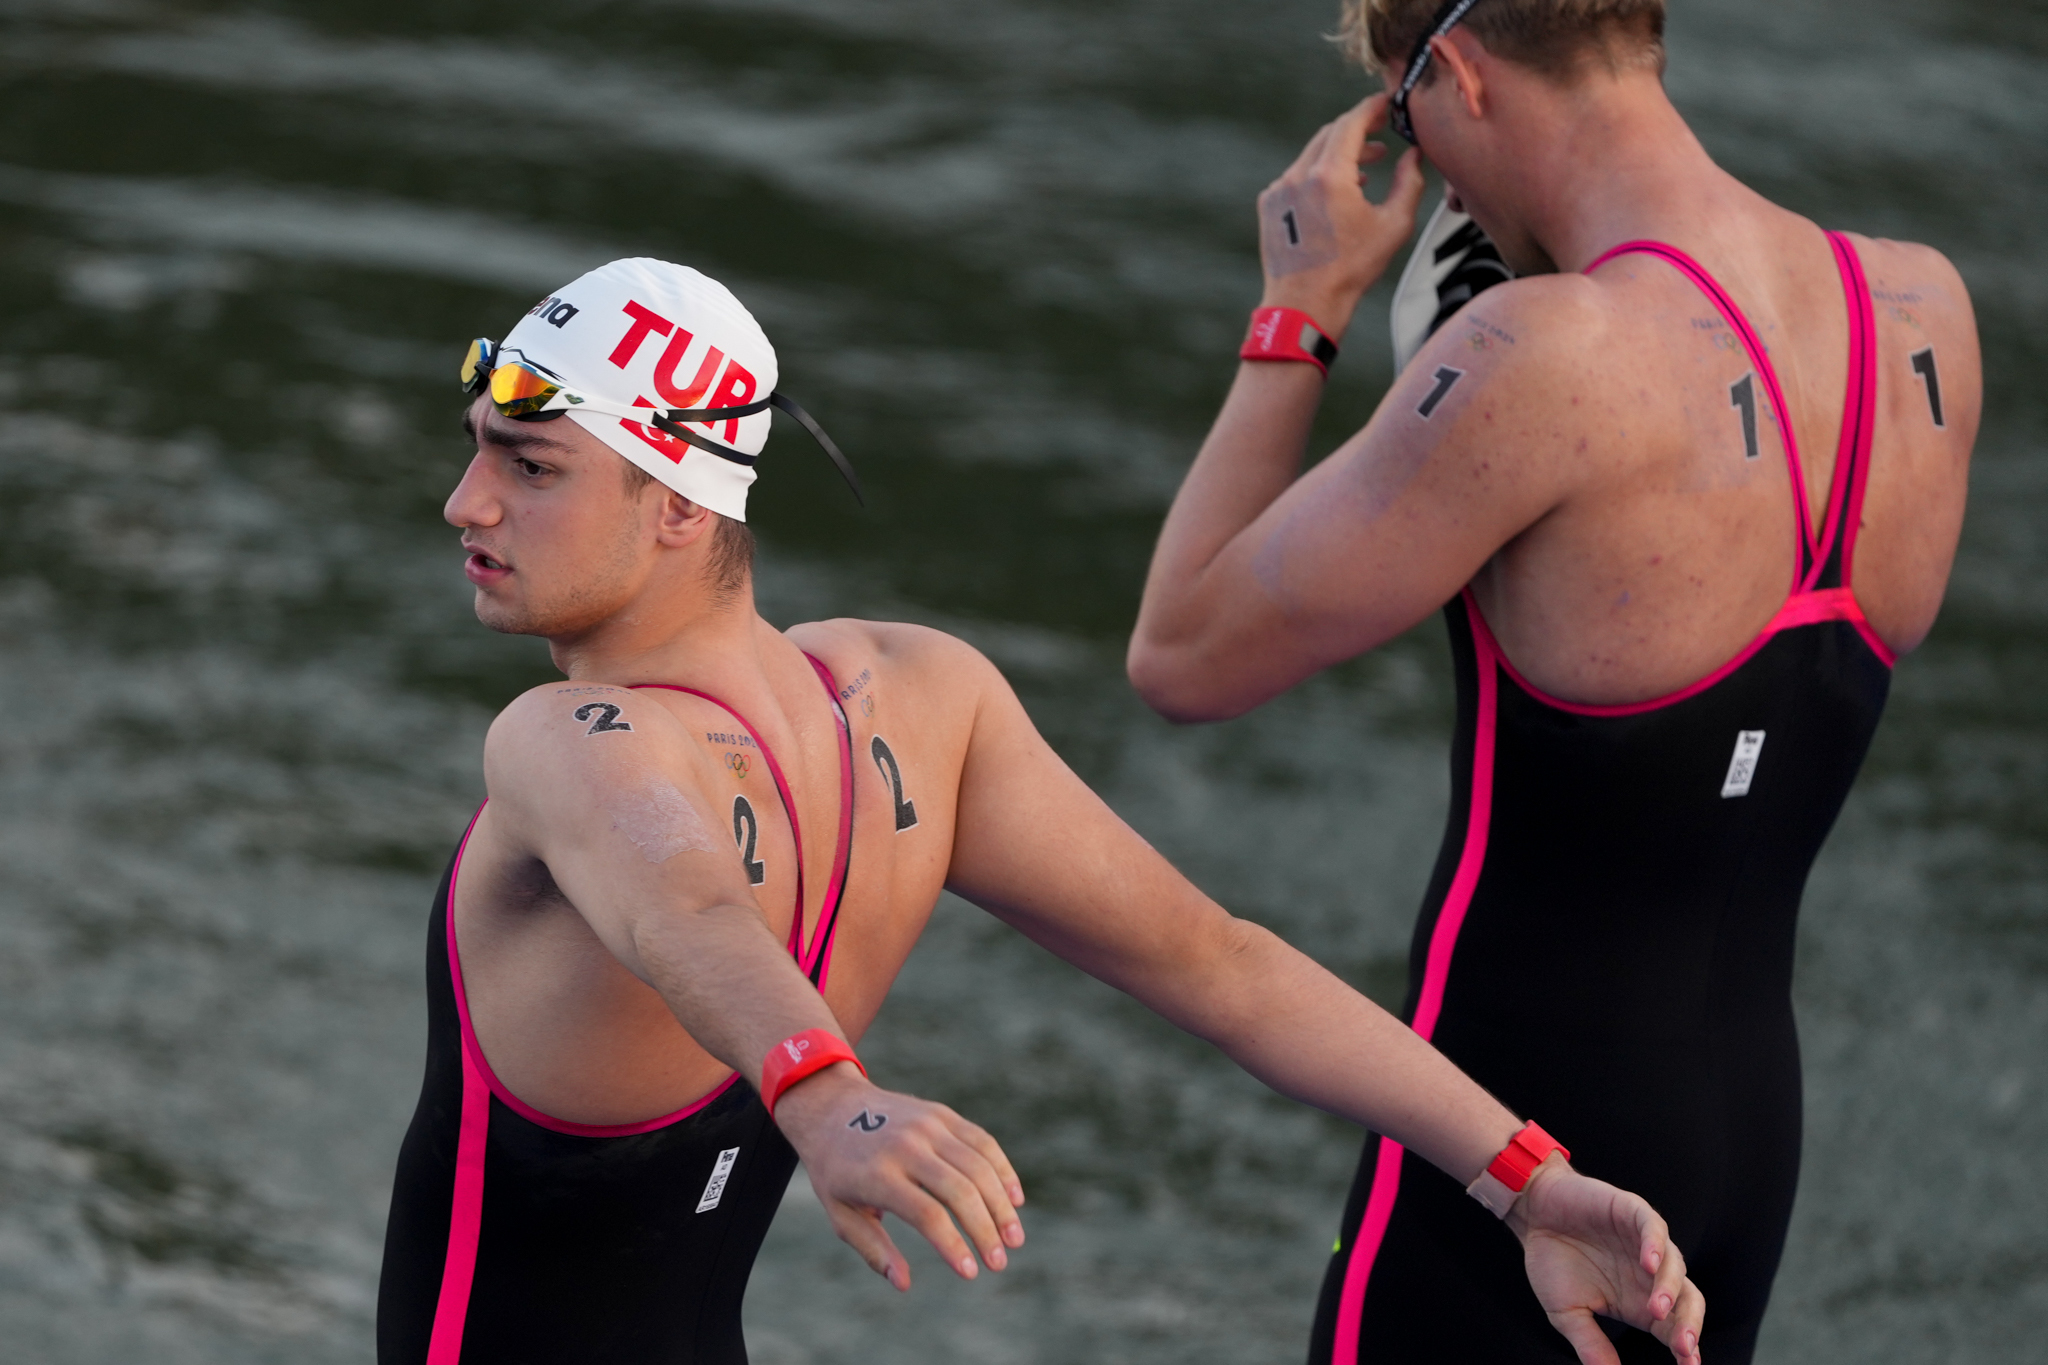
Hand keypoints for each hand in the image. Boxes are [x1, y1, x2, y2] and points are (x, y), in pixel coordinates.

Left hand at [771, 1063, 1025, 1291]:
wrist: (832, 1107)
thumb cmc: (836, 1171)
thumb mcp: (840, 1214)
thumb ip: (873, 1249)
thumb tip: (904, 1283)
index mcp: (877, 1174)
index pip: (927, 1214)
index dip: (953, 1246)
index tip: (970, 1273)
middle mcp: (906, 1146)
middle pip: (960, 1191)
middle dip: (986, 1230)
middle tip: (999, 1263)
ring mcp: (927, 1125)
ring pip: (978, 1166)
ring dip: (1002, 1205)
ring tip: (1014, 1239)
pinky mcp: (942, 1114)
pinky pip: (982, 1141)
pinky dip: (1002, 1170)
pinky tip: (1014, 1199)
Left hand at [1256, 93, 1426, 341]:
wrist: (1305, 304)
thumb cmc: (1352, 269)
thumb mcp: (1394, 225)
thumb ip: (1409, 182)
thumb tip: (1415, 156)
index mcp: (1329, 175)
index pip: (1351, 122)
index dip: (1372, 108)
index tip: (1387, 103)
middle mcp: (1298, 175)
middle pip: (1330, 133)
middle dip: (1358, 130)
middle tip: (1382, 133)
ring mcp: (1278, 189)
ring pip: (1312, 155)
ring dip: (1340, 154)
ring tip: (1368, 170)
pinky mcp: (1269, 205)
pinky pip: (1297, 176)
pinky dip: (1319, 175)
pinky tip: (1339, 194)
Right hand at [1507, 1155, 1705, 1364]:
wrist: (1532, 1212)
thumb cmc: (1551, 1260)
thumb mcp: (1567, 1312)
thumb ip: (1590, 1342)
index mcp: (1639, 1301)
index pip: (1674, 1328)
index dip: (1685, 1348)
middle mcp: (1649, 1274)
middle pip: (1688, 1300)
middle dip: (1690, 1324)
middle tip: (1683, 1347)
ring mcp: (1643, 1242)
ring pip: (1675, 1265)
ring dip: (1670, 1289)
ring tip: (1657, 1309)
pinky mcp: (1632, 1212)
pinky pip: (1654, 1228)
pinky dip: (1655, 1244)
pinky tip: (1648, 1263)